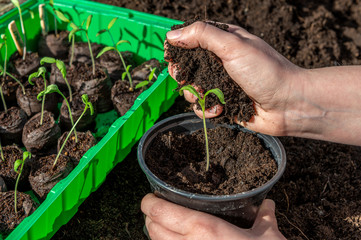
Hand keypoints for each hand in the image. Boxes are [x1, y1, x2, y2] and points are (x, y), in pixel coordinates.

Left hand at [141, 193, 285, 239]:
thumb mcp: (267, 237)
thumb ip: (264, 218)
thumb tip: (268, 205)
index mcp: (203, 228)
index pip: (160, 211)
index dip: (149, 202)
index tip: (150, 197)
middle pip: (152, 228)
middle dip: (150, 217)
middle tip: (157, 209)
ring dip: (156, 233)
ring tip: (164, 225)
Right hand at [165, 21, 301, 135]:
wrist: (289, 105)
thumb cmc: (265, 71)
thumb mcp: (233, 46)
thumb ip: (202, 36)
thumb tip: (172, 35)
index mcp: (223, 41)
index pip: (191, 38)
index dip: (178, 47)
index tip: (171, 57)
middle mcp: (220, 61)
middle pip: (187, 65)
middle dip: (183, 74)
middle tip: (186, 78)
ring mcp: (221, 83)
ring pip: (192, 88)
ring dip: (194, 94)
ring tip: (206, 96)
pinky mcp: (224, 103)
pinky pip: (203, 107)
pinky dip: (206, 110)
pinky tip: (219, 109)